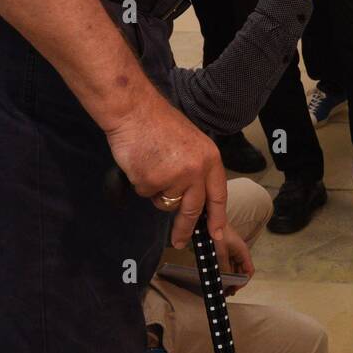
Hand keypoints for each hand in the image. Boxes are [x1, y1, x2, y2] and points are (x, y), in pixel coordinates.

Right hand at [106, 91, 229, 256]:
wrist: (134, 110)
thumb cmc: (158, 123)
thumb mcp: (190, 143)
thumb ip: (196, 169)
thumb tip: (193, 196)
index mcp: (209, 158)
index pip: (218, 194)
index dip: (218, 216)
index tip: (217, 234)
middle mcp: (196, 170)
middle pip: (193, 209)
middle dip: (185, 228)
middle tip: (179, 242)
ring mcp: (174, 177)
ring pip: (164, 202)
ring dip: (155, 190)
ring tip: (151, 162)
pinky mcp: (152, 182)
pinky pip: (145, 193)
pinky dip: (140, 182)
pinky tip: (140, 161)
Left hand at [219, 221, 254, 293]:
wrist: (209, 219)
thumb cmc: (217, 232)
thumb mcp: (221, 252)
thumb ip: (225, 267)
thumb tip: (225, 280)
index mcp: (243, 252)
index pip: (249, 271)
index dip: (243, 281)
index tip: (233, 289)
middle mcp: (239, 253)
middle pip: (241, 271)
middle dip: (235, 282)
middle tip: (225, 291)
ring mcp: (232, 252)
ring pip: (233, 269)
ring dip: (228, 278)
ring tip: (221, 287)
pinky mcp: (225, 251)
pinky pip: (227, 264)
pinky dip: (223, 272)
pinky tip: (217, 277)